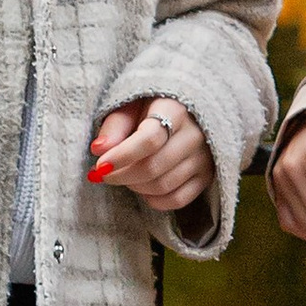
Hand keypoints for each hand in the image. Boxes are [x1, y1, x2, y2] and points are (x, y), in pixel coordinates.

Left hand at [88, 96, 213, 214]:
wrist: (187, 112)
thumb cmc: (151, 108)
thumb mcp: (131, 106)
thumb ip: (114, 126)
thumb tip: (99, 149)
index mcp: (175, 109)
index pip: (149, 139)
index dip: (122, 156)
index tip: (100, 166)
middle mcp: (195, 134)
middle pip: (153, 167)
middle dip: (121, 176)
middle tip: (104, 173)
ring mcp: (204, 157)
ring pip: (163, 186)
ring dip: (135, 186)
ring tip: (123, 175)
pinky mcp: (207, 176)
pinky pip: (178, 200)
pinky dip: (154, 200)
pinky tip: (142, 188)